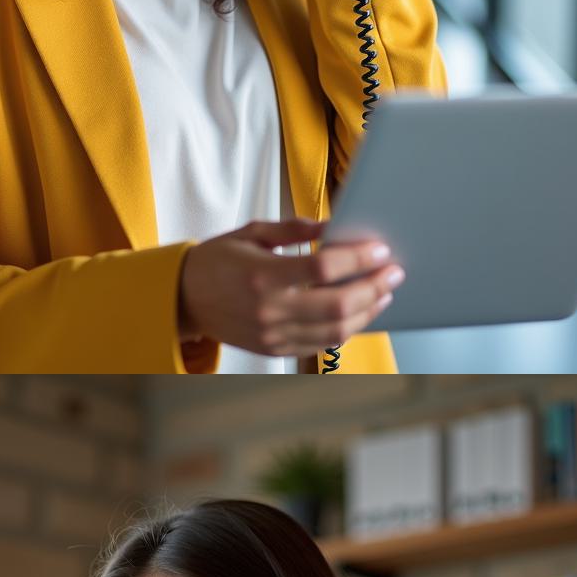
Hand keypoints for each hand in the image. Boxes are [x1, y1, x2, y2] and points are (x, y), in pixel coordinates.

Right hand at [178, 216, 402, 356]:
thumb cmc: (217, 260)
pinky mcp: (275, 350)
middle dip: (374, 287)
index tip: (380, 250)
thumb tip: (334, 226)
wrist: (182, 298)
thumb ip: (295, 230)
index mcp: (263, 275)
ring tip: (384, 293)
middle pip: (338, 305)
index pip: (324, 269)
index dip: (358, 259)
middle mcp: (269, 310)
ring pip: (335, 332)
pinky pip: (321, 345)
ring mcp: (273, 335)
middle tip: (394, 272)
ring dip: (367, 312)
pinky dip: (346, 329)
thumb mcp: (251, 232)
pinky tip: (359, 312)